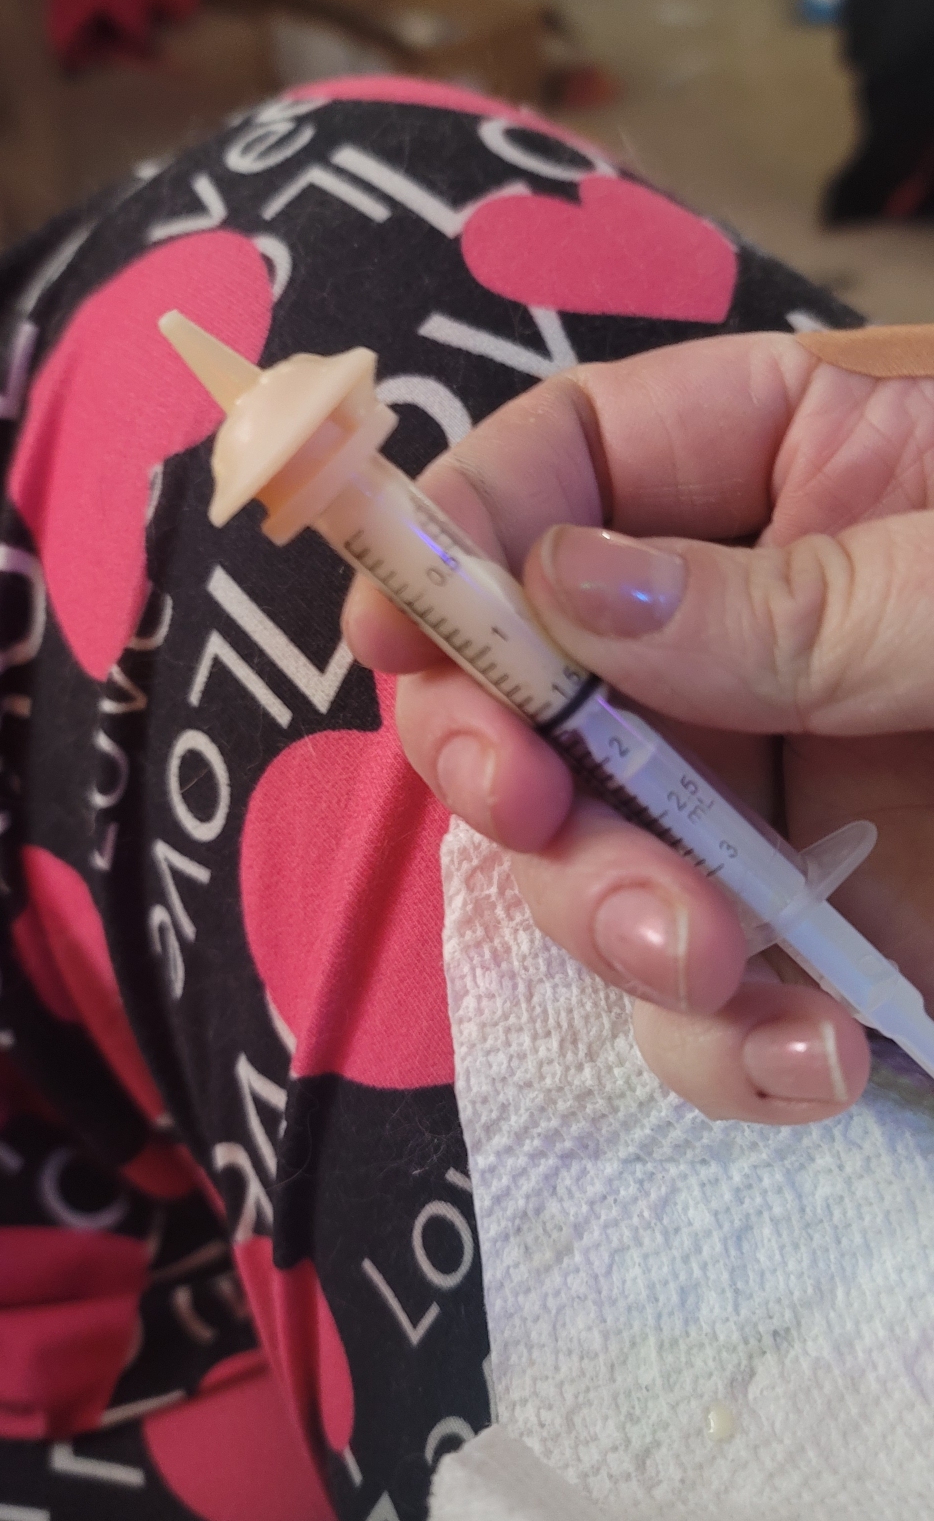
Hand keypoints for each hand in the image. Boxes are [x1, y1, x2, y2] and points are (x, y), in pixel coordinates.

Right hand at [343, 333, 933, 1124]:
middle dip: (516, 763)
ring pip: (595, 857)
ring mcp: (792, 795)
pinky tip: (815, 1059)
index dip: (465, 531)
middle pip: (538, 680)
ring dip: (614, 923)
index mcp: (810, 465)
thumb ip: (805, 597)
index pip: (571, 460)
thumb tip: (561, 598)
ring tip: (715, 969)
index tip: (405, 631)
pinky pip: (706, 999)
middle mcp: (763, 631)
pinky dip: (724, 1045)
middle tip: (549, 820)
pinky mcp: (834, 943)